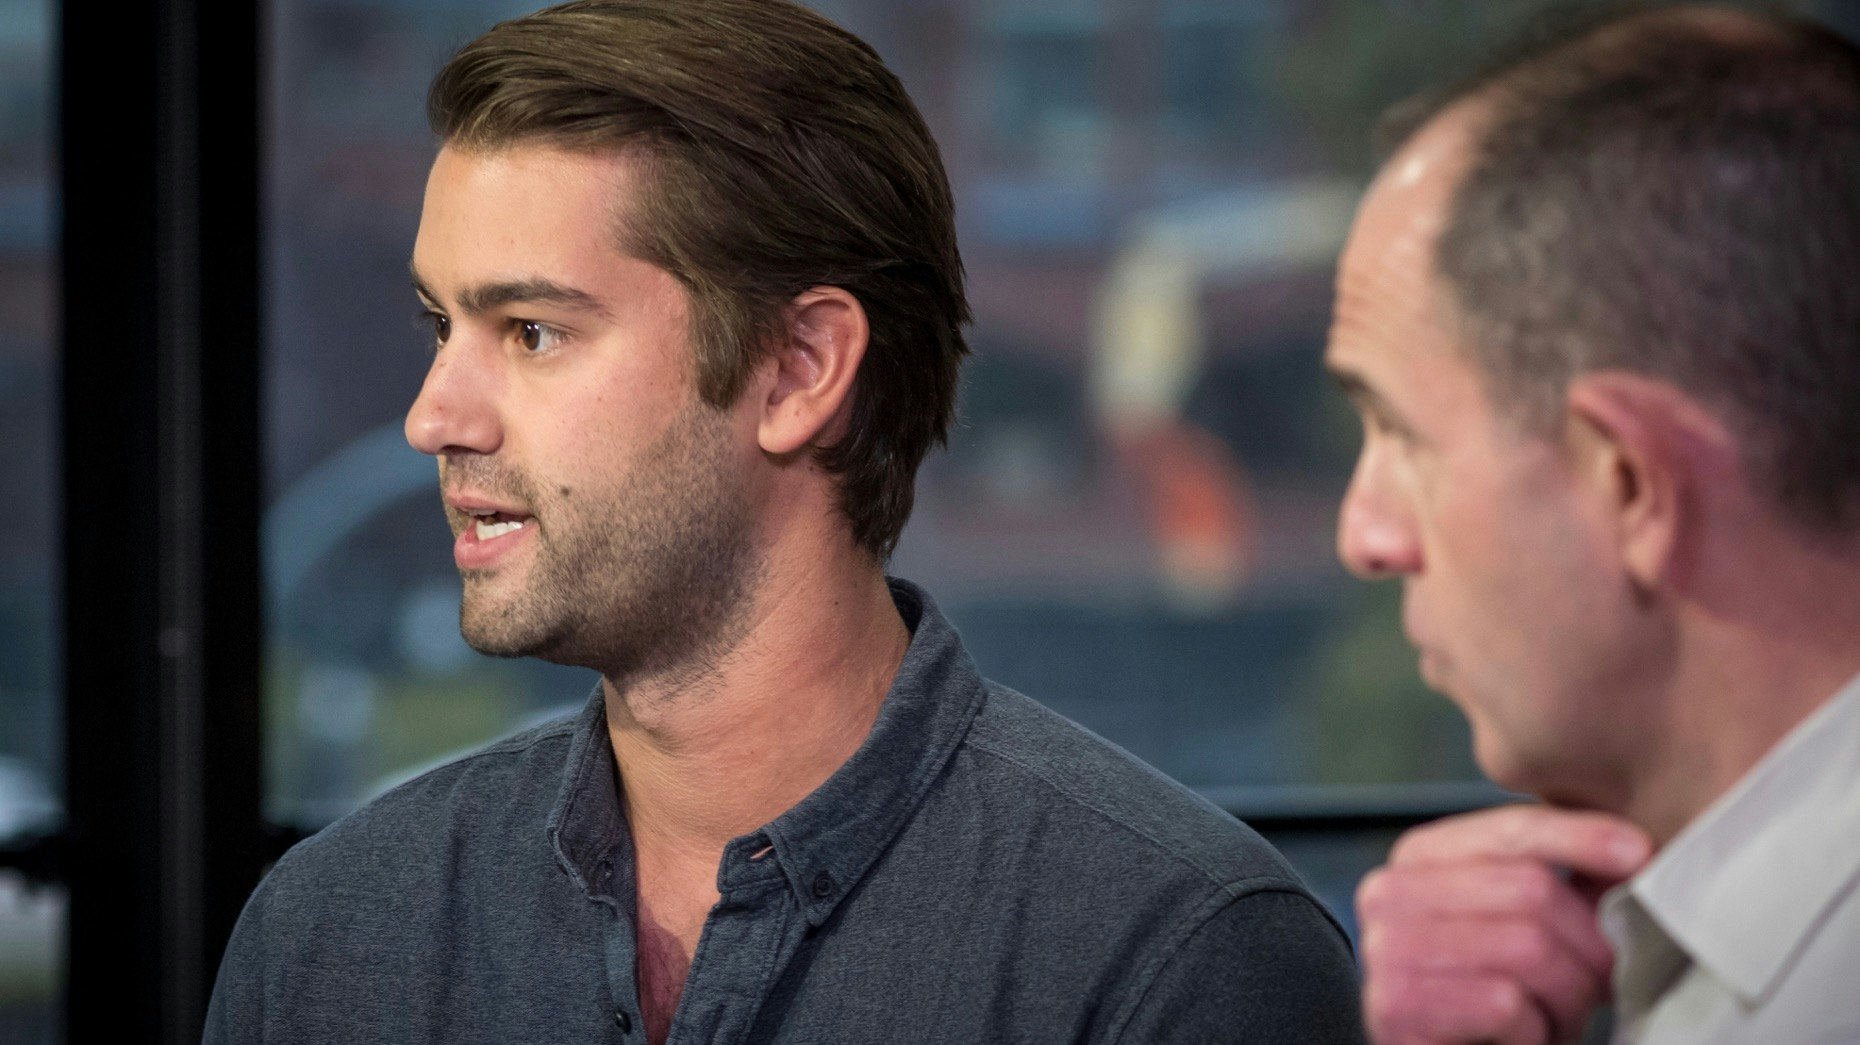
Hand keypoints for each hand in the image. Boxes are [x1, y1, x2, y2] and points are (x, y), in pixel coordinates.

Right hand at [1357, 804, 1652, 1043]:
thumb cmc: (1489, 996)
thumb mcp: (1521, 923)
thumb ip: (1555, 878)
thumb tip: (1632, 849)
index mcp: (1418, 857)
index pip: (1511, 831)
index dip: (1581, 839)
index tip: (1636, 852)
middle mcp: (1388, 892)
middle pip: (1530, 890)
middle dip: (1586, 944)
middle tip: (1600, 981)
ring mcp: (1386, 949)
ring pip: (1527, 948)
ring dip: (1565, 995)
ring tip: (1556, 1013)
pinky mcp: (1395, 1007)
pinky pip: (1505, 1004)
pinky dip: (1533, 1030)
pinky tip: (1519, 1036)